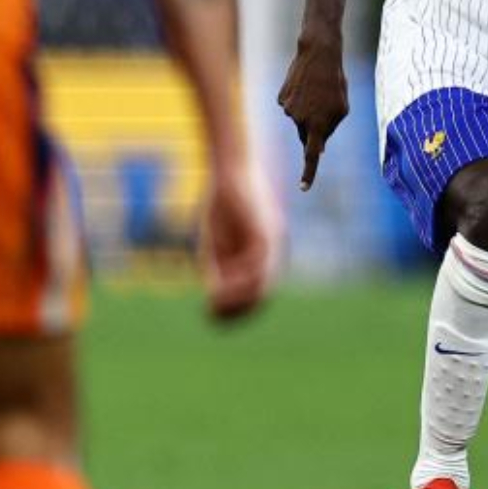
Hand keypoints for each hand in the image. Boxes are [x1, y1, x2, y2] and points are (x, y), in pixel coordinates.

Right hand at [199, 164, 271, 320]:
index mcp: (263, 259)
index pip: (258, 295)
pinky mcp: (264, 231)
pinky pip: (256, 262)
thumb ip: (219, 269)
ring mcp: (272, 243)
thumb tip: (215, 299)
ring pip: (262, 282)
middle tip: (214, 315)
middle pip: (263, 294)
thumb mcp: (216, 244)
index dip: (238, 311)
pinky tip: (220, 281)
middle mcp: (273, 254)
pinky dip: (239, 276)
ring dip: (238, 297)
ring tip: (215, 302)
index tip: (214, 317)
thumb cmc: (222, 206)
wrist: (230, 171)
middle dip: (238, 309)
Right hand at [276, 38, 348, 189]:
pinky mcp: (281, 98)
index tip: (303, 188)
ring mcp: (288, 109)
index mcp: (318, 125)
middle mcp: (299, 120)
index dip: (308, 173)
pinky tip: (305, 84)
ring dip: (308, 110)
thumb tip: (317, 148)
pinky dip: (298, 99)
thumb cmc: (335, 82)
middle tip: (326, 106)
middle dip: (315, 128)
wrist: (318, 54)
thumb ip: (330, 128)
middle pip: (306, 135)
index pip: (311, 155)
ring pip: (298, 120)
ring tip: (317, 90)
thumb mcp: (342, 108)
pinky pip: (291, 106)